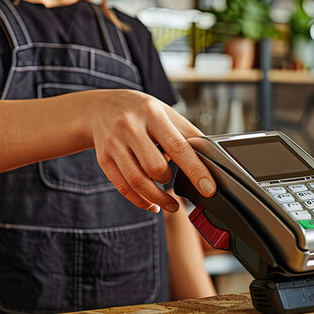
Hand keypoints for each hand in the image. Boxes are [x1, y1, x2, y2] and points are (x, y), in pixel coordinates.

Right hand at [88, 89, 215, 212]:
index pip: (178, 146)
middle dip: (169, 182)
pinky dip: (140, 201)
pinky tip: (151, 204)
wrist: (100, 107)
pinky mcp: (103, 158)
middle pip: (155, 167)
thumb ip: (187, 134)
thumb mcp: (165, 113)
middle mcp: (130, 126)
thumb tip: (212, 158)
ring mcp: (114, 143)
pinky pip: (123, 187)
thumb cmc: (140, 111)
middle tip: (180, 190)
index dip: (195, 170)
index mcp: (152, 113)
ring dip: (157, 199)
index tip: (208, 188)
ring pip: (137, 181)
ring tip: (170, 206)